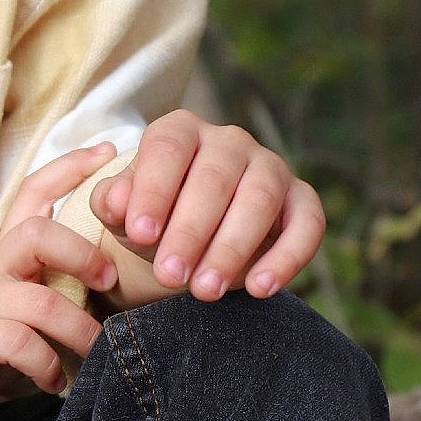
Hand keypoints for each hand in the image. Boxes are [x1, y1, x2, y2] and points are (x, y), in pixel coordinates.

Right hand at [0, 142, 120, 420]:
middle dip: (82, 253)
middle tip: (110, 283)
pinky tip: (55, 382)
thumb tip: (121, 283)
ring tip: (95, 352)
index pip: (33, 192)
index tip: (107, 152)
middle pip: (37, 233)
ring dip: (77, 330)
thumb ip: (56, 286)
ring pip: (38, 300)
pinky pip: (15, 343)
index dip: (69, 168)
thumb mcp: (19, 302)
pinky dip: (45, 364)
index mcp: (6, 252)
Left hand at [89, 110, 324, 302]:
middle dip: (190, 231)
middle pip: (214, 177)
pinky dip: (287, 257)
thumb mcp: (125, 213)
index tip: (140, 234)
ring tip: (205, 290)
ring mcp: (271, 167)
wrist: (192, 242)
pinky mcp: (302, 200)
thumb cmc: (155, 219)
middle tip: (169, 276)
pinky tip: (259, 288)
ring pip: (259, 198)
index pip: (167, 148)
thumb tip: (115, 202)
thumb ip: (113, 203)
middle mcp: (229, 140)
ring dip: (232, 248)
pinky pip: (307, 223)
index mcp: (181, 130)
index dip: (153, 190)